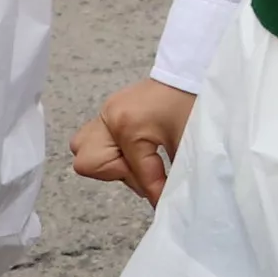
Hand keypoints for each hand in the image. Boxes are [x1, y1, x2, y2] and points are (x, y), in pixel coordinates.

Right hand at [72, 76, 195, 204]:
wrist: (192, 71)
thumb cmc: (193, 102)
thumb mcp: (187, 142)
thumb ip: (174, 175)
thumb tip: (167, 202)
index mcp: (128, 124)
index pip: (135, 172)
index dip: (152, 192)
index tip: (162, 205)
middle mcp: (109, 116)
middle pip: (88, 162)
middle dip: (118, 173)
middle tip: (144, 172)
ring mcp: (105, 111)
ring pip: (84, 150)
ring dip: (108, 163)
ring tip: (137, 161)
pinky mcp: (109, 110)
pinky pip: (93, 139)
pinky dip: (109, 151)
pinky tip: (133, 152)